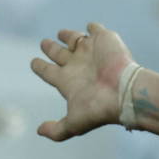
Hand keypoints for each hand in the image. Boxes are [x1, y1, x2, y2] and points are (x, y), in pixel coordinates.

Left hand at [32, 24, 137, 142]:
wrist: (125, 91)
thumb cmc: (100, 107)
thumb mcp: (74, 123)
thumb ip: (57, 130)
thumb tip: (39, 131)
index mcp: (68, 81)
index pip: (49, 72)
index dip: (40, 67)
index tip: (34, 62)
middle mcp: (78, 66)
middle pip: (59, 54)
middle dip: (50, 48)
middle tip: (44, 43)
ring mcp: (90, 52)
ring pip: (74, 40)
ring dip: (67, 35)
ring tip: (61, 34)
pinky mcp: (104, 39)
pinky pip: (95, 29)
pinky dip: (92, 28)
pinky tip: (89, 28)